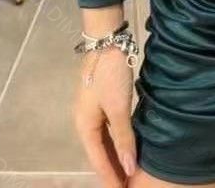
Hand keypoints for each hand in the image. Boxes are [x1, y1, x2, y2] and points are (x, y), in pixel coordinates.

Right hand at [73, 46, 136, 186]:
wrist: (106, 41)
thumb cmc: (110, 76)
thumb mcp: (119, 108)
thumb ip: (124, 138)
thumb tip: (129, 168)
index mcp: (84, 126)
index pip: (98, 160)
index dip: (110, 177)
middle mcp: (84, 121)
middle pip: (99, 152)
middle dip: (112, 170)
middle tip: (127, 185)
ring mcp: (92, 110)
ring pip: (104, 141)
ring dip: (115, 156)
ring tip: (128, 171)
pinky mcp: (102, 100)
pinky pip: (108, 129)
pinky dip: (117, 140)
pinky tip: (126, 146)